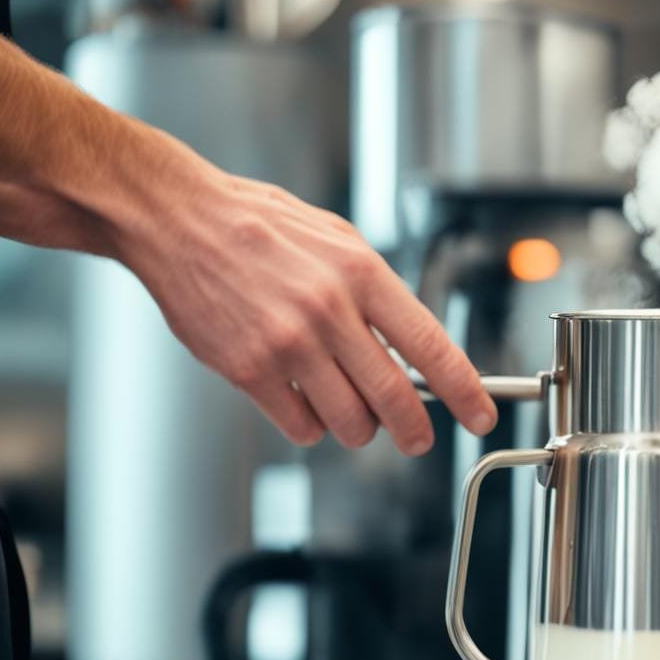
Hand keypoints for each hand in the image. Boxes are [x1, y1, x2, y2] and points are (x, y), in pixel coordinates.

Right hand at [0, 6, 495, 454]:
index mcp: (362, 274)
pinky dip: (312, 425)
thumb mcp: (337, 240)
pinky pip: (301, 425)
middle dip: (415, 430)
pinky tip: (305, 404)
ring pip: (351, 421)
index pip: (431, 346)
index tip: (480, 414)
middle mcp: (331, 311)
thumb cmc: (260, 226)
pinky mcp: (249, 369)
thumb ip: (376, 293)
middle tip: (418, 439)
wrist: (180, 220)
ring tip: (353, 414)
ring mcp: (289, 344)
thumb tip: (412, 346)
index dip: (464, 390)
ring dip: (360, 429)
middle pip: (396, 397)